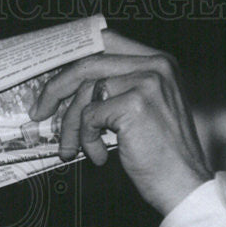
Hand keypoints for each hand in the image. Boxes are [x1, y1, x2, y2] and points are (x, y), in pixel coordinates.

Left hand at [29, 31, 211, 216]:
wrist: (185, 185)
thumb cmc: (163, 156)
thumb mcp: (146, 111)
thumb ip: (118, 89)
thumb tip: (71, 87)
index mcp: (159, 62)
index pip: (106, 41)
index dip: (74, 55)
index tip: (53, 76)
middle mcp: (156, 65)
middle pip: (88, 63)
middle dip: (56, 88)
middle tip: (40, 110)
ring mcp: (146, 82)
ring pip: (85, 93)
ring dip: (70, 125)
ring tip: (71, 149)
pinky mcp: (135, 105)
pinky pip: (90, 116)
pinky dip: (87, 140)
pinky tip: (99, 156)